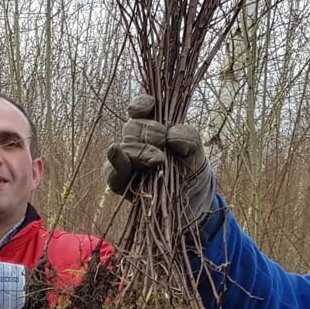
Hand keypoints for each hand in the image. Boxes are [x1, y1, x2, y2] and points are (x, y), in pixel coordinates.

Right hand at [103, 94, 218, 235]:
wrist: (194, 204)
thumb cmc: (193, 171)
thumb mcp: (198, 152)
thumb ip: (189, 138)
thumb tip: (172, 134)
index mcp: (153, 127)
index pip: (140, 109)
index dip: (141, 104)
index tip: (150, 105)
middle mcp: (137, 142)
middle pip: (131, 128)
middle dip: (147, 132)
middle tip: (164, 142)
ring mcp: (127, 162)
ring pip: (122, 148)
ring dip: (139, 151)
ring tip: (159, 161)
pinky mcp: (121, 183)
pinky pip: (111, 172)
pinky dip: (116, 163)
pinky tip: (118, 155)